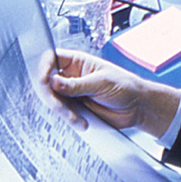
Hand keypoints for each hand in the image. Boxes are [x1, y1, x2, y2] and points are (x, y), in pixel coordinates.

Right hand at [41, 49, 180, 138]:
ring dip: (62, 111)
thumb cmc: (125, 86)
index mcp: (77, 62)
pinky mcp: (75, 109)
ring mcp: (72, 93)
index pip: (51, 59)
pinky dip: (69, 120)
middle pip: (47, 82)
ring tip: (77, 118)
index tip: (45, 80)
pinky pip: (63, 114)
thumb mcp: (101, 82)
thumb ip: (76, 84)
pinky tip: (82, 122)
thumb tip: (53, 81)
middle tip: (60, 106)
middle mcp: (71, 76)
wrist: (137, 108)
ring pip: (53, 100)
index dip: (44, 68)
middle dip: (51, 96)